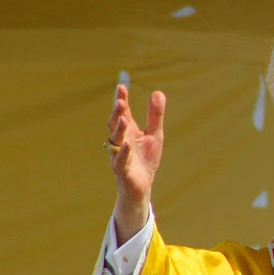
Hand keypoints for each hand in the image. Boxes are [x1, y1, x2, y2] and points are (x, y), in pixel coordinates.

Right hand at [107, 85, 165, 243]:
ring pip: (115, 141)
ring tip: (123, 118)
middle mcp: (120, 142)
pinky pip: (121, 160)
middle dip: (117, 113)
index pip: (123, 113)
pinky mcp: (123, 170)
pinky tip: (127, 143)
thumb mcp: (155, 135)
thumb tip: (158, 92)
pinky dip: (123, 152)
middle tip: (121, 101)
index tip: (121, 87)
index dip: (121, 100)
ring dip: (118, 129)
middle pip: (115, 124)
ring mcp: (120, 156)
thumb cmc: (145, 160)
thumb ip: (155, 116)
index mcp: (128, 132)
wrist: (142, 187)